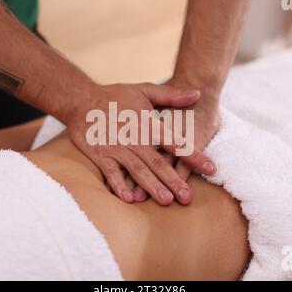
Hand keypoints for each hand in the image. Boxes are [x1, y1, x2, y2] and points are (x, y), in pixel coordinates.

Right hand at [62, 82, 215, 205]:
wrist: (81, 99)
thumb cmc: (116, 96)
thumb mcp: (145, 91)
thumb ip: (171, 95)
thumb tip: (197, 94)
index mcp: (147, 124)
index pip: (175, 142)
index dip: (194, 155)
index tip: (211, 168)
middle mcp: (134, 138)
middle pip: (157, 162)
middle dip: (174, 180)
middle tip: (187, 197)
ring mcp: (116, 148)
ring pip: (138, 170)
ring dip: (152, 186)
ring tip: (166, 200)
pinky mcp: (101, 155)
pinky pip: (111, 173)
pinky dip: (119, 185)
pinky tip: (130, 199)